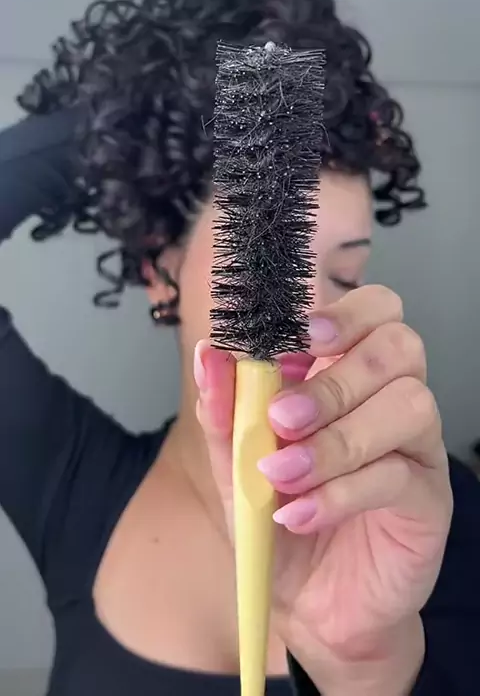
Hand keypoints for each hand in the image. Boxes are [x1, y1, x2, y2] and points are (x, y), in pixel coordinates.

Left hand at [195, 286, 452, 694]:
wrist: (309, 604)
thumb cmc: (279, 519)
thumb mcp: (237, 465)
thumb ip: (226, 410)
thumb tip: (211, 355)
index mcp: (348, 374)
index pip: (375, 310)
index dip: (346, 313)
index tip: (299, 338)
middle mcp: (390, 399)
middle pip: (400, 346)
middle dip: (336, 378)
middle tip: (281, 416)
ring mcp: (417, 447)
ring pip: (408, 405)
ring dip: (336, 438)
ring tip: (283, 474)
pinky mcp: (430, 498)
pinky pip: (399, 475)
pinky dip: (340, 492)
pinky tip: (298, 514)